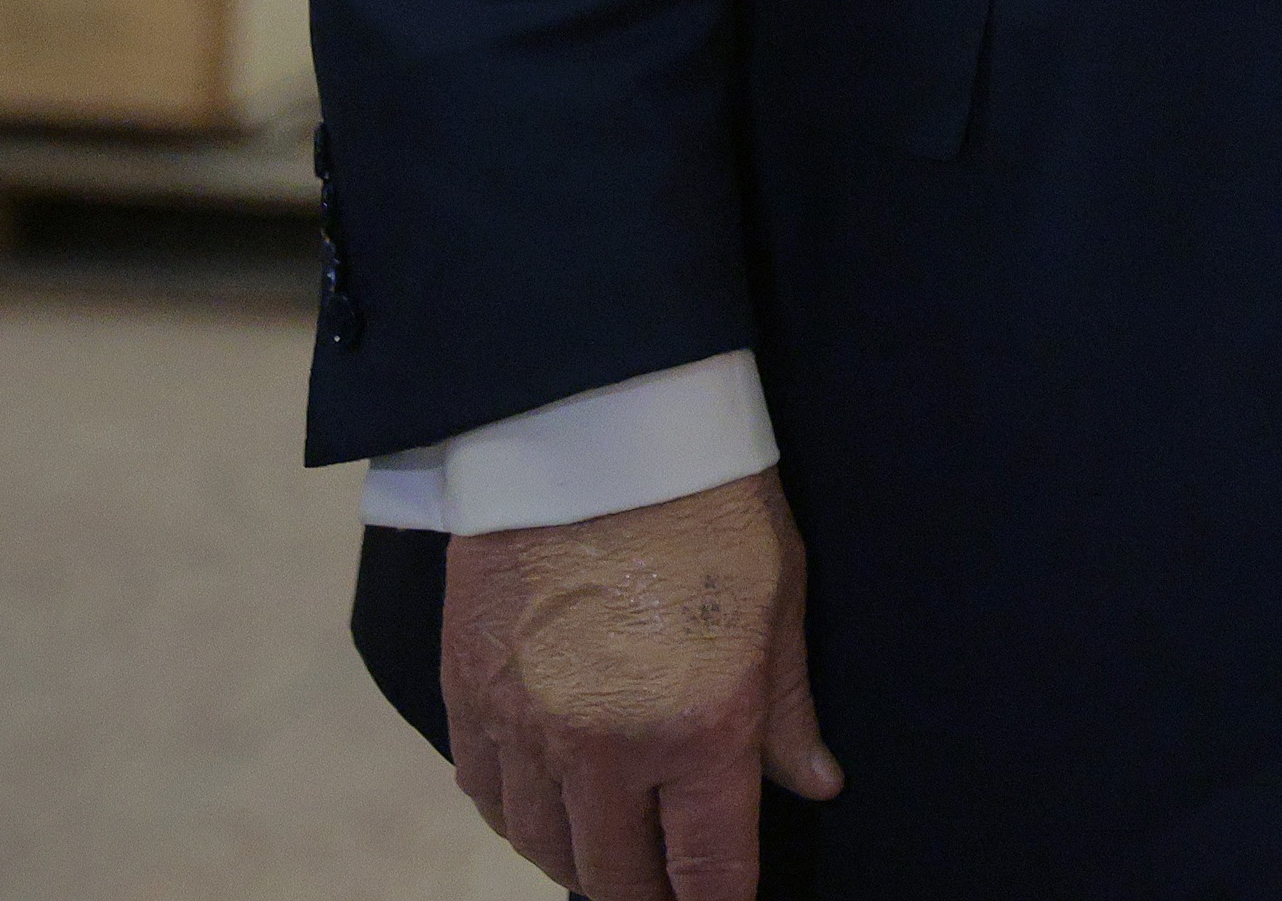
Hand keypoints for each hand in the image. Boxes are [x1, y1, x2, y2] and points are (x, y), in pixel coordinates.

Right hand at [439, 466, 838, 900]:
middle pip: (613, 879)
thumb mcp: (779, 602)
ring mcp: (526, 728)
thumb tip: (813, 783)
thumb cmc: (708, 504)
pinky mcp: (468, 696)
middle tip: (668, 891)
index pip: (707, 872)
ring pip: (542, 846)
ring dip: (580, 859)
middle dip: (647, 898)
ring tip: (613, 852)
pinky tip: (547, 804)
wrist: (593, 427)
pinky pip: (485, 795)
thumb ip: (788, 709)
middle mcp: (604, 748)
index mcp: (698, 729)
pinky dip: (517, 813)